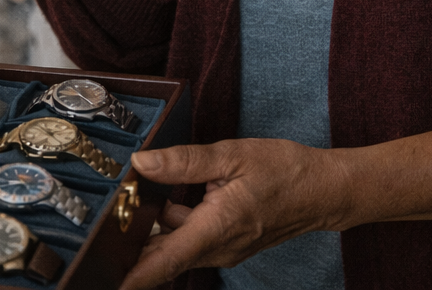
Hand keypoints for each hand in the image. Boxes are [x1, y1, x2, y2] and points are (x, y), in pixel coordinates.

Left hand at [120, 139, 348, 289]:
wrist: (324, 191)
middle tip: (107, 227)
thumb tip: (142, 163)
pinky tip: (167, 200)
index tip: (110, 281)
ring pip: (176, 247)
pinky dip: (174, 226)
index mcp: (217, 227)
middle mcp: (219, 248)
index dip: (134, 276)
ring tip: (134, 200)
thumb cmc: (285, 171)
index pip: (165, 261)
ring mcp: (224, 250)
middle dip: (133, 247)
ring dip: (154, 231)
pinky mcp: (228, 245)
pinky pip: (191, 241)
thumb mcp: (232, 155)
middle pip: (164, 257)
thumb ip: (184, 161)